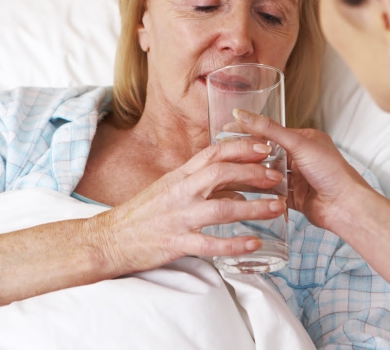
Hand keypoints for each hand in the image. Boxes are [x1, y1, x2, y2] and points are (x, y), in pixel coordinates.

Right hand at [94, 138, 284, 274]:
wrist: (110, 238)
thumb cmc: (142, 213)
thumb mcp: (169, 187)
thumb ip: (198, 182)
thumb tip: (232, 181)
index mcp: (179, 176)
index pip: (214, 153)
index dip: (242, 148)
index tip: (265, 146)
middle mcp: (181, 192)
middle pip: (222, 174)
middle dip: (253, 173)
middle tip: (279, 176)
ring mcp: (179, 218)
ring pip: (222, 208)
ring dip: (253, 207)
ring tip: (278, 208)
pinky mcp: (177, 243)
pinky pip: (211, 244)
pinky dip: (234, 244)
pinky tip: (254, 244)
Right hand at [232, 108, 373, 230]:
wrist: (346, 206)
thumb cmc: (331, 172)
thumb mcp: (298, 144)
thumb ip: (269, 130)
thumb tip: (243, 114)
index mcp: (305, 140)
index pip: (272, 133)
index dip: (251, 132)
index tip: (227, 130)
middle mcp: (300, 158)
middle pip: (268, 154)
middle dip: (250, 156)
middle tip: (226, 155)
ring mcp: (296, 179)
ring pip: (268, 174)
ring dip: (255, 175)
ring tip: (231, 173)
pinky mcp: (292, 198)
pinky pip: (272, 193)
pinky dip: (262, 193)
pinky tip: (246, 191)